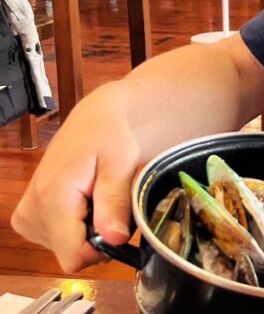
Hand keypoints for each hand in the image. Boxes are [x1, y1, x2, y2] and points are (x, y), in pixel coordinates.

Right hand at [12, 87, 140, 271]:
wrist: (92, 122)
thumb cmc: (109, 137)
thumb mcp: (120, 165)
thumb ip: (115, 203)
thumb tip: (115, 240)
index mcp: (52, 198)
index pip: (73, 256)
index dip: (101, 249)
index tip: (116, 224)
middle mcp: (31, 211)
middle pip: (71, 254)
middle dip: (97, 236)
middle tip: (108, 202)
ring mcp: (26, 216)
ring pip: (66, 248)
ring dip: (88, 229)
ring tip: (96, 197)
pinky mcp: (27, 218)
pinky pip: (58, 239)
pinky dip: (76, 226)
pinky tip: (84, 201)